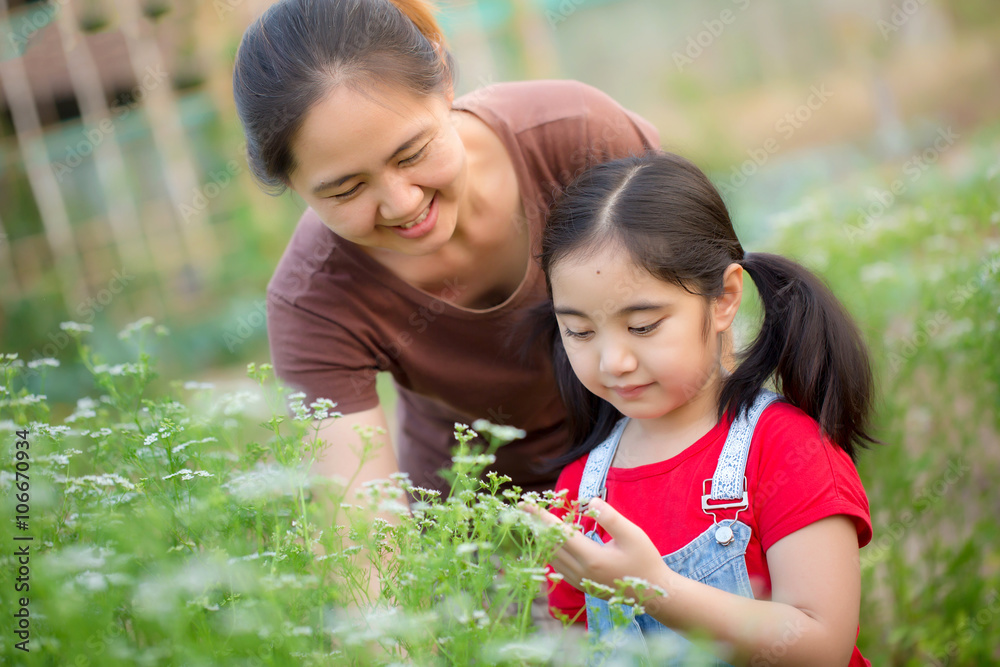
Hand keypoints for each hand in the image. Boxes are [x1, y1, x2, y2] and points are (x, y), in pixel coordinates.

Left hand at [523, 497, 672, 604]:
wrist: (655, 594)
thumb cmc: (646, 561)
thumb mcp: (633, 534)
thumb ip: (610, 517)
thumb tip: (588, 502)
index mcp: (591, 558)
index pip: (558, 533)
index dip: (541, 517)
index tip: (526, 504)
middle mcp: (581, 572)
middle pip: (550, 545)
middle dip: (536, 525)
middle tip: (523, 508)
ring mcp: (580, 581)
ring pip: (552, 557)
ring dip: (542, 538)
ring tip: (534, 521)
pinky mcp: (582, 586)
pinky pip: (559, 567)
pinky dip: (551, 551)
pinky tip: (551, 542)